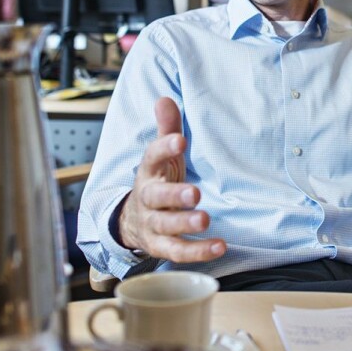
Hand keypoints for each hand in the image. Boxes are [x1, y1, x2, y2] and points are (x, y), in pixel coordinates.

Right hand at [118, 97, 226, 262]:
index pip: (152, 157)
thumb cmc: (157, 183)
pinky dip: (198, 252)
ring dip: (185, 225)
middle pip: (157, 197)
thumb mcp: (161, 157)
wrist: (132, 222)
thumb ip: (166, 129)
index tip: (180, 140)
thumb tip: (165, 98)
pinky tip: (220, 246)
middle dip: (175, 196)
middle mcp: (148, 199)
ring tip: (205, 220)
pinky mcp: (162, 247)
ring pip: (166, 226)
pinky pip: (178, 252)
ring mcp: (153, 224)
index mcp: (148, 173)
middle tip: (195, 193)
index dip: (164, 147)